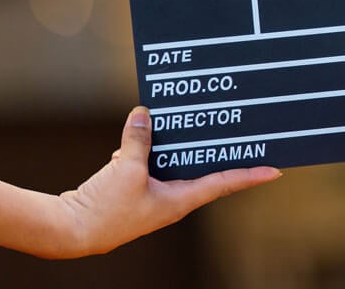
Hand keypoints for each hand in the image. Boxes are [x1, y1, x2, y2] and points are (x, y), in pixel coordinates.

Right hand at [51, 107, 278, 257]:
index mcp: (180, 200)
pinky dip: (148, 149)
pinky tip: (141, 131)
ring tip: (192, 119)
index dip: (250, 176)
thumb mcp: (126, 169)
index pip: (224, 184)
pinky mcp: (133, 191)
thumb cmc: (105, 209)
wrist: (70, 229)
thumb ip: (139, 140)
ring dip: (179, 145)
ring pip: (175, 164)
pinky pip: (150, 165)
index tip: (275, 170)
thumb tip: (143, 115)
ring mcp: (152, 196)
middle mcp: (172, 200)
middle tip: (240, 132)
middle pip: (203, 170)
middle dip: (218, 151)